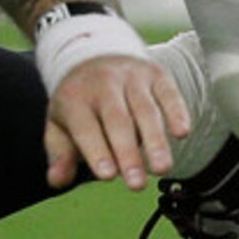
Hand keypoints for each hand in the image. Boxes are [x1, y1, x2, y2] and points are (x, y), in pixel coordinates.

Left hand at [42, 53, 189, 190]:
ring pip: (145, 109)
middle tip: (137, 184)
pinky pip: (168, 93)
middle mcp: (103, 84)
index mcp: (75, 98)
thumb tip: (56, 180)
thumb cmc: (79, 101)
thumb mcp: (60, 123)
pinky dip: (176, 111)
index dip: (96, 150)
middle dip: (128, 153)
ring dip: (155, 140)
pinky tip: (182, 133)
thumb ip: (60, 153)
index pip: (85, 126)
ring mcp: (131, 77)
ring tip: (162, 168)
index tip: (107, 175)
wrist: (94, 53)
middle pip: (118, 120)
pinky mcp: (156, 74)